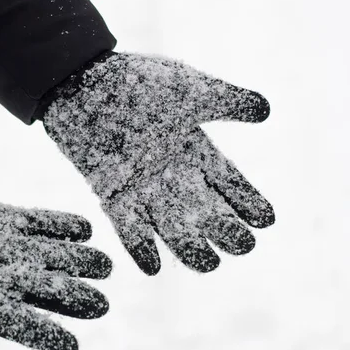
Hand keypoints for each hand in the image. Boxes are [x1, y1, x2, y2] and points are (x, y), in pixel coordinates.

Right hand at [0, 157, 111, 349]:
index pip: (20, 325)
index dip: (46, 339)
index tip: (73, 348)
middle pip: (43, 292)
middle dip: (74, 299)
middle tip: (102, 304)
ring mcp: (0, 246)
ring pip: (48, 257)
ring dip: (76, 261)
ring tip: (106, 265)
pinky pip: (37, 223)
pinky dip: (60, 226)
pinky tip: (85, 228)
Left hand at [43, 52, 273, 273]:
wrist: (82, 83)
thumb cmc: (137, 82)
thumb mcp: (190, 88)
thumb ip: (227, 101)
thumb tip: (265, 110)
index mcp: (193, 148)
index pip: (228, 182)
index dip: (247, 201)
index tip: (266, 221)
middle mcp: (171, 173)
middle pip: (205, 211)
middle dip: (225, 230)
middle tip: (241, 246)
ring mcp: (142, 186)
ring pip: (172, 226)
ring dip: (189, 247)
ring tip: (209, 264)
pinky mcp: (112, 194)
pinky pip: (128, 229)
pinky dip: (139, 248)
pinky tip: (153, 267)